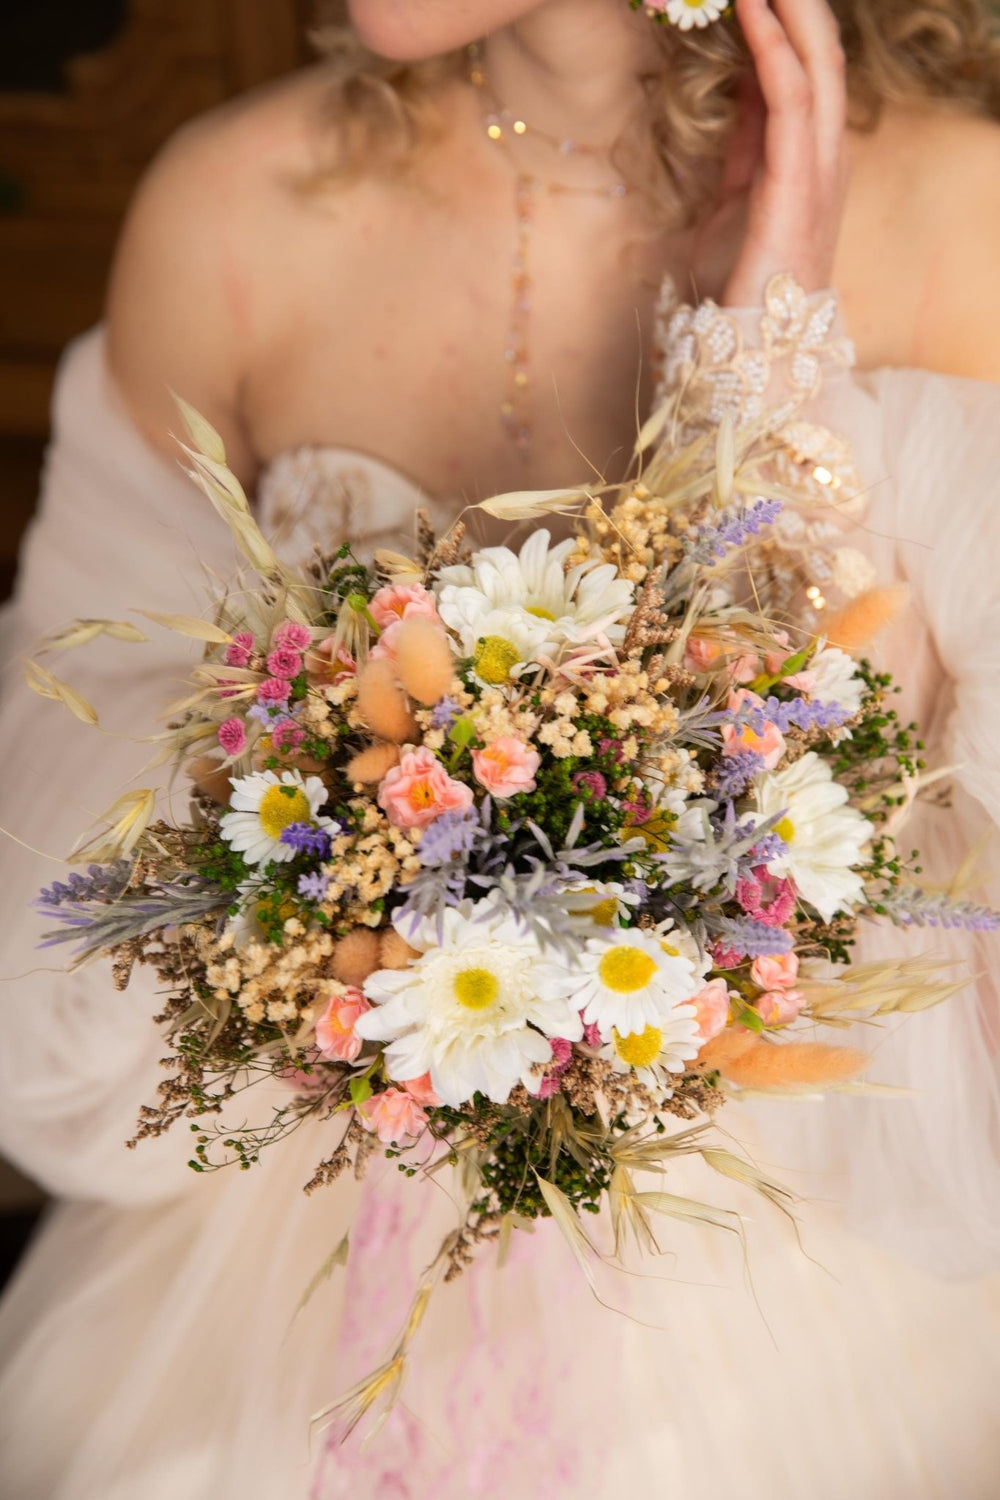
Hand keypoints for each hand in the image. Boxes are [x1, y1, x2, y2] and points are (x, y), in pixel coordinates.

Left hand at [713, 0, 847, 307]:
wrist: (748, 350)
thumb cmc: (737, 290)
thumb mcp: (732, 201)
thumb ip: (741, 149)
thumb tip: (739, 96)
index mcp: (808, 163)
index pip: (804, 74)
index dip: (781, 25)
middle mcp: (824, 159)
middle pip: (822, 56)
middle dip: (798, 4)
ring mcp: (818, 170)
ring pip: (816, 64)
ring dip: (789, 8)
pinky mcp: (798, 185)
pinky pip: (792, 98)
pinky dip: (772, 48)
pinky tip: (753, 11)